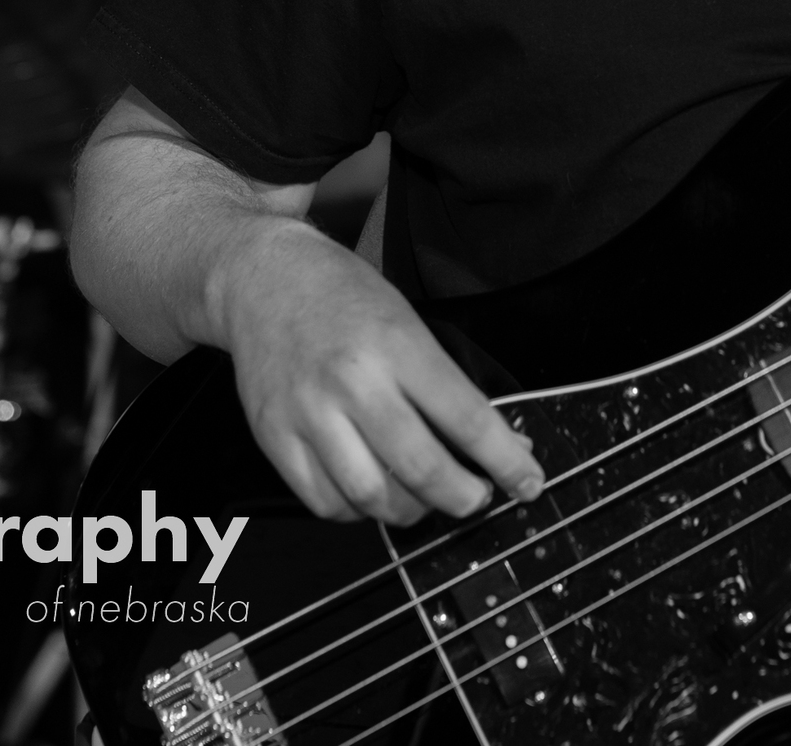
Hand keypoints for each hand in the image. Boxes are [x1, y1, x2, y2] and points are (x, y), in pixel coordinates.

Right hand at [211, 218, 542, 525]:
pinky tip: (372, 491)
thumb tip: (503, 443)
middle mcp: (351, 382)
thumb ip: (450, 386)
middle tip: (478, 497)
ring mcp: (308, 413)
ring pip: (371, 496)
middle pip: (421, 468)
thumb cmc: (342, 295)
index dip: (505, 461)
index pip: (466, 418)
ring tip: (425, 498)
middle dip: (464, 497)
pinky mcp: (273, 437)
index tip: (528, 482)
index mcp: (396, 345)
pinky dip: (357, 510)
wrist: (262, 278)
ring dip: (411, 511)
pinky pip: (324, 501)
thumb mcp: (409, 321)